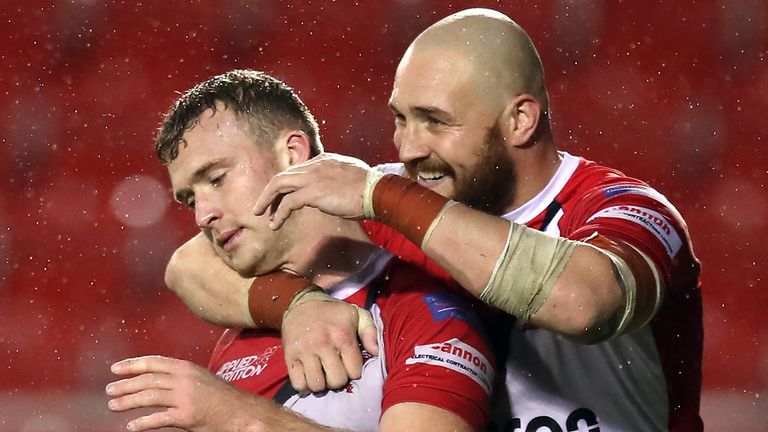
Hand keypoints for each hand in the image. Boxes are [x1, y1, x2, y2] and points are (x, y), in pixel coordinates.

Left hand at [106, 356, 257, 431]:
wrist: (240, 411)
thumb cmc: (221, 396)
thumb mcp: (200, 377)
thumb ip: (179, 376)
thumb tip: (156, 378)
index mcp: (186, 367)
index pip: (154, 362)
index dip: (132, 364)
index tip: (115, 368)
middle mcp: (184, 380)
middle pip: (147, 380)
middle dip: (125, 385)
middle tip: (109, 390)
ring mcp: (184, 398)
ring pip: (149, 397)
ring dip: (128, 402)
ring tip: (113, 406)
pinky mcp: (186, 416)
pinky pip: (159, 419)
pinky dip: (143, 423)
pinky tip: (132, 426)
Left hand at [253, 153, 370, 229]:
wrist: (378, 192)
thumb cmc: (369, 188)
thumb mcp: (350, 176)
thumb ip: (336, 178)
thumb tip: (331, 188)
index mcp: (324, 160)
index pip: (297, 170)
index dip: (286, 185)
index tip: (280, 198)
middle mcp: (315, 165)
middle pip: (283, 175)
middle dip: (269, 191)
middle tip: (261, 206)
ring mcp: (313, 178)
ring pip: (279, 184)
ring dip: (267, 200)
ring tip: (260, 213)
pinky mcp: (314, 192)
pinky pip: (288, 202)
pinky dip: (279, 213)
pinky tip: (275, 224)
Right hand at [282, 299, 378, 392]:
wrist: (302, 302)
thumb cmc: (333, 312)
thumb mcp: (357, 315)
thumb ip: (371, 332)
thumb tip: (376, 353)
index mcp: (342, 336)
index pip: (354, 372)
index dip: (354, 371)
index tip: (349, 364)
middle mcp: (323, 344)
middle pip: (336, 381)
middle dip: (338, 379)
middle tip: (335, 369)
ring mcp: (305, 351)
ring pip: (317, 385)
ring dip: (322, 384)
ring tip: (322, 373)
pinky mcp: (290, 356)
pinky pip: (298, 384)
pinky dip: (305, 385)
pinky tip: (309, 376)